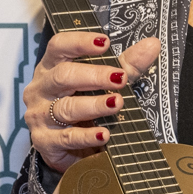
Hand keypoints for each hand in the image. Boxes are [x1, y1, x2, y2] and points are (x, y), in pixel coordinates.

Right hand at [23, 31, 161, 173]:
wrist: (72, 151)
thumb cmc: (85, 106)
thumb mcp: (107, 83)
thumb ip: (127, 65)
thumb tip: (152, 45)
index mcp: (52, 67)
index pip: (58, 47)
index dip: (80, 42)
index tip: (105, 42)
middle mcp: (42, 88)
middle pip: (63, 75)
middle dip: (93, 75)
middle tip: (120, 78)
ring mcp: (40, 115)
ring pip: (65, 107)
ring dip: (94, 105)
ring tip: (117, 103)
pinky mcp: (44, 141)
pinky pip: (67, 137)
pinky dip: (87, 135)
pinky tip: (104, 134)